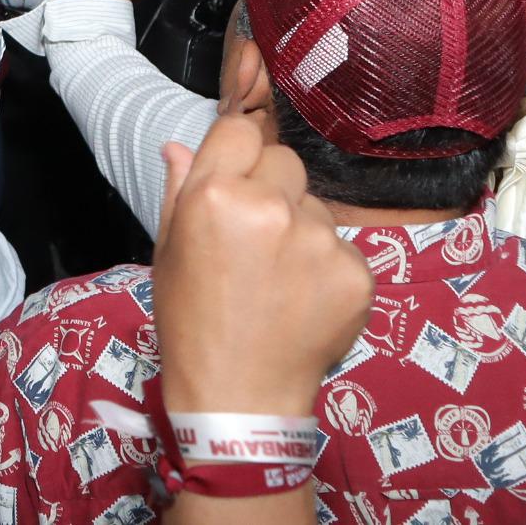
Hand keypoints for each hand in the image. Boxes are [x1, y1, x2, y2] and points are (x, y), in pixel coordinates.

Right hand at [154, 110, 370, 416]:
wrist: (239, 394)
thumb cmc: (192, 321)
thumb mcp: (168, 251)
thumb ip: (179, 189)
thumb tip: (178, 145)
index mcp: (216, 194)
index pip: (241, 130)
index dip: (237, 154)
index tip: (234, 180)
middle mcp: (271, 207)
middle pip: (284, 161)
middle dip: (272, 188)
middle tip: (255, 237)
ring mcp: (320, 240)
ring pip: (316, 207)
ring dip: (301, 230)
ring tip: (279, 278)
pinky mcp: (356, 273)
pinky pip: (342, 249)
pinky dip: (327, 269)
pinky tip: (304, 300)